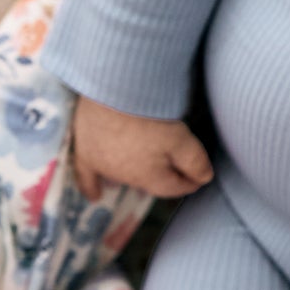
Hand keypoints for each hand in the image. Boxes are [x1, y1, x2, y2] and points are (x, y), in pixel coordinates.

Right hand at [71, 94, 214, 200]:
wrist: (113, 93)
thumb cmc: (149, 117)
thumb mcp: (181, 139)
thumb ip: (195, 162)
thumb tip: (204, 178)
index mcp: (150, 177)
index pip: (174, 187)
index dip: (189, 182)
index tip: (198, 178)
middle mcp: (125, 177)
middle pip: (148, 180)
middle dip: (163, 177)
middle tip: (176, 168)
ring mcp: (102, 165)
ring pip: (121, 176)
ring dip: (135, 175)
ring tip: (144, 176)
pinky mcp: (84, 150)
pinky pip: (86, 175)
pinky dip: (91, 186)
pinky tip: (95, 196)